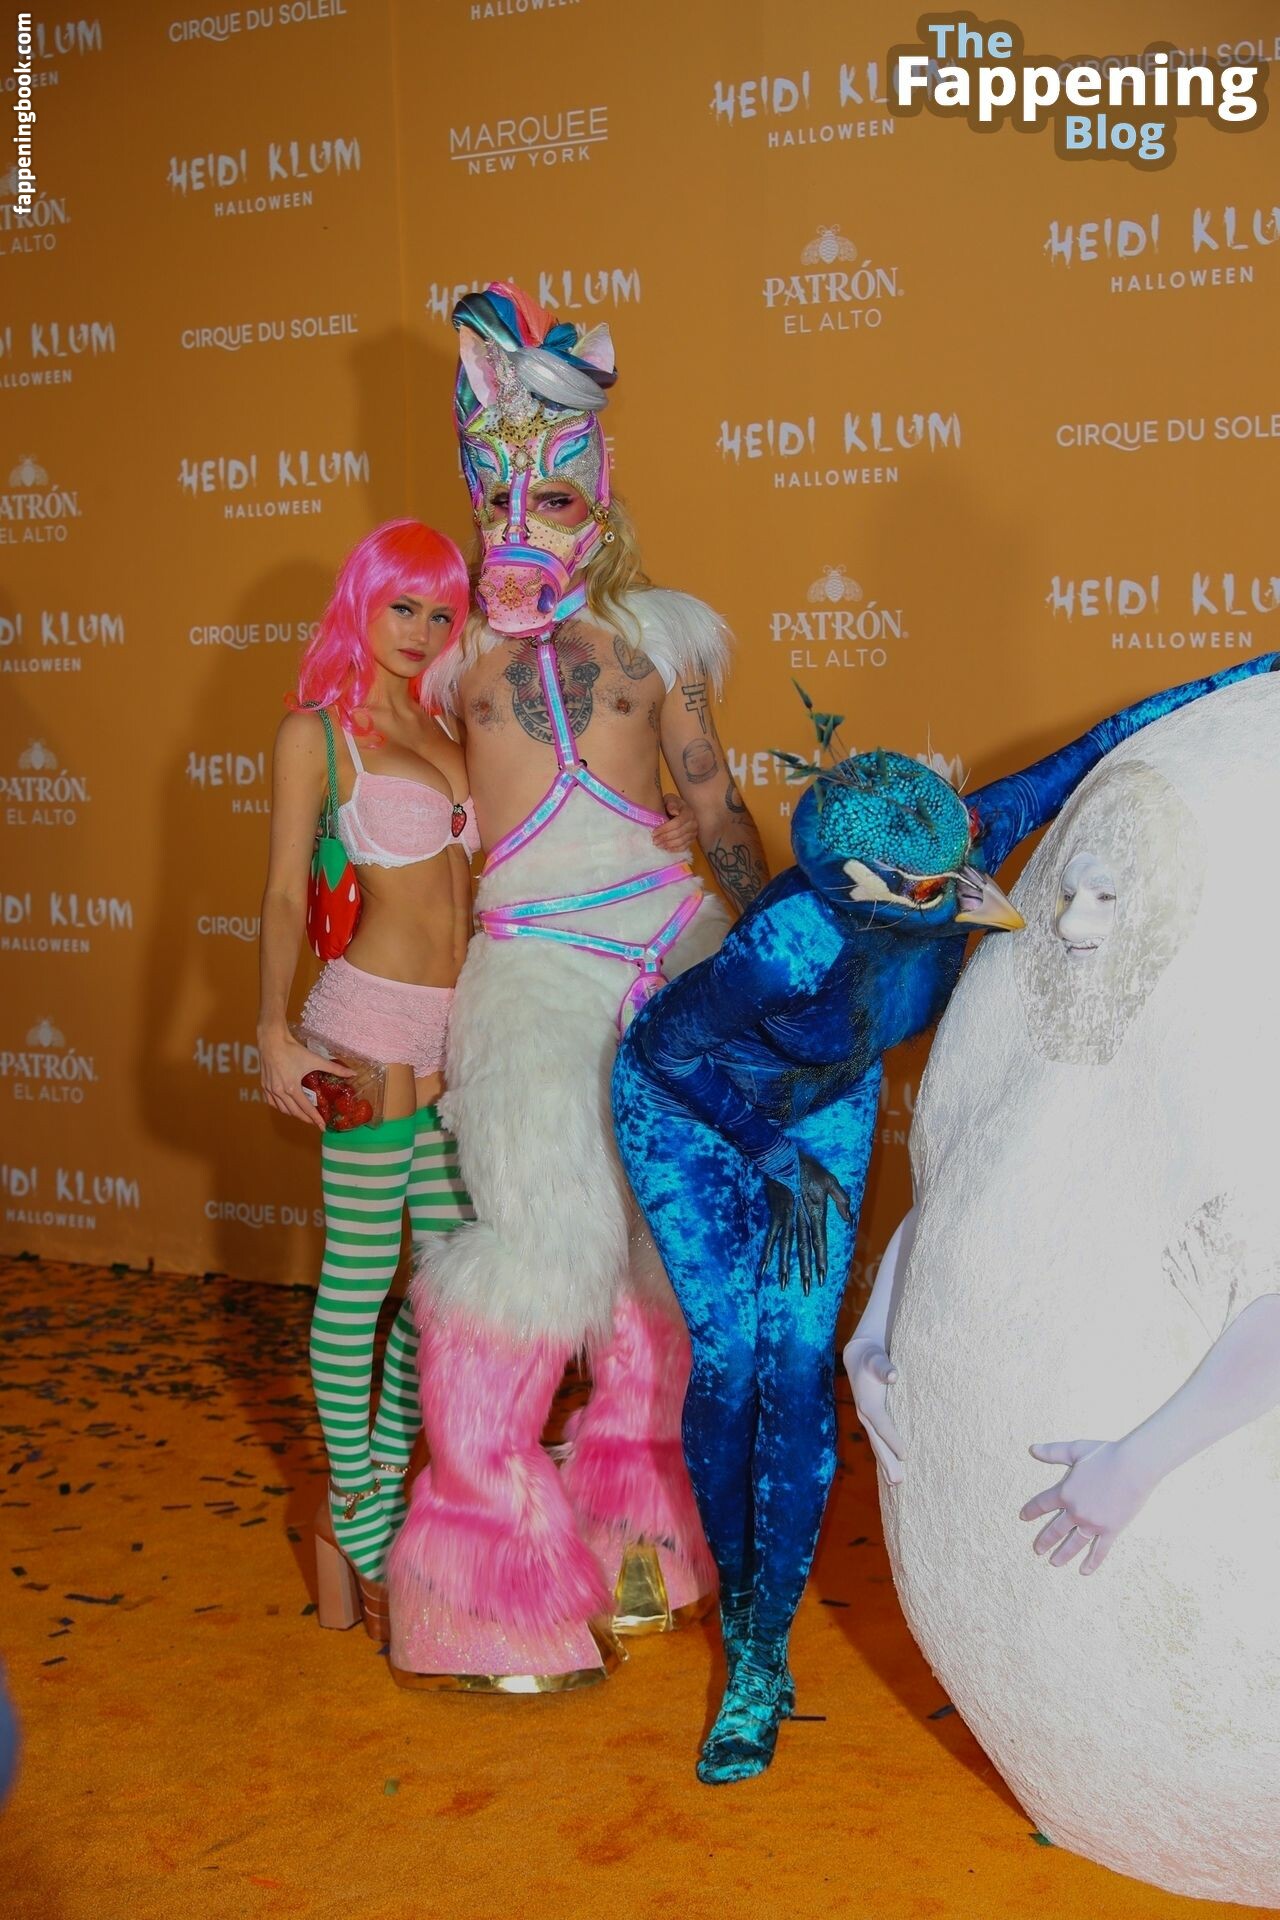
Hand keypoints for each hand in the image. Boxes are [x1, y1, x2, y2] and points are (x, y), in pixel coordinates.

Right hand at [259, 1030, 352, 1129]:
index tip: (322, 1127)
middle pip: (294, 1112)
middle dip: (306, 1119)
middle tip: (315, 1122)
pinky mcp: (264, 1085)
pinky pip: (272, 1102)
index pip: (306, 1108)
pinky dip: (280, 1107)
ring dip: (293, 1114)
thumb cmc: (293, 1050)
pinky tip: (286, 1106)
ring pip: (282, 1109)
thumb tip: (352, 1073)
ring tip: (303, 1115)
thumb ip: (334, 1068)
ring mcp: (271, 1089)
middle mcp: (280, 1091)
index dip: (315, 1118)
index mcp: (292, 1088)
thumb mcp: (315, 1059)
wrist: (272, 1041)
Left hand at [651, 792, 697, 854]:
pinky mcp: (692, 840)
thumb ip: (671, 803)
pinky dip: (675, 849)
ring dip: (669, 844)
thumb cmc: (672, 805)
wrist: (678, 811)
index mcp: (688, 813)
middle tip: (654, 841)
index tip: (654, 832)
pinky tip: (667, 849)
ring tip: (658, 845)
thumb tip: (674, 811)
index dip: (665, 829)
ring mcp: (694, 833)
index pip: (677, 823)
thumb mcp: (670, 800)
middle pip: (679, 833)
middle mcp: (693, 823)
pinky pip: (684, 847)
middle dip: (665, 837)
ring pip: (681, 841)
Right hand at [759, 1150, 851, 1293]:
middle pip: (803, 1249)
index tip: (824, 1276)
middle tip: (807, 1289)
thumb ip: (841, 1200)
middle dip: (806, 1270)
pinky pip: (772, 1238)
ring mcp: (786, 1219)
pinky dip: (768, 1253)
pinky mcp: (775, 1215)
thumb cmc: (808, 1168)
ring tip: (785, 1284)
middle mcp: (801, 1220)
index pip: (819, 1241)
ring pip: (787, 1248)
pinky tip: (764, 1267)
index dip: (821, 1259)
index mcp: (815, 1213)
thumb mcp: (831, 1180)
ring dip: (786, 1267)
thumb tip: (849, 1220)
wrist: (784, 1159)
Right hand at [844, 1338, 903, 1484]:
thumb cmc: (871, 1358)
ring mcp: (868, 1419)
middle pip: (878, 1443)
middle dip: (887, 1462)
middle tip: (898, 1482)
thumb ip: (884, 1368)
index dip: (893, 1440)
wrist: (859, 1357)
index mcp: (867, 1404)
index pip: (882, 1425)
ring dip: (886, 1464)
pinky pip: (879, 1442)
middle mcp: (865, 1415)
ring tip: (896, 1483)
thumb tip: (893, 1376)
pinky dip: (885, 1456)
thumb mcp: (876, 1359)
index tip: (905, 1455)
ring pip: (878, 1446)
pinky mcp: (873, 1420)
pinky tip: (892, 1468)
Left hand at [1019, 1437, 1157, 1574]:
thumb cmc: (1105, 1454)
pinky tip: (1084, 1571)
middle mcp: (1076, 1511)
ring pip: (1074, 1544)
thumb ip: (1052, 1452)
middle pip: (1055, 1529)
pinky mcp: (1111, 1530)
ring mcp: (1093, 1523)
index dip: (1031, 1511)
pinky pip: (1099, 1551)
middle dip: (1045, 1540)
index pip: (1042, 1504)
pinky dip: (1092, 1562)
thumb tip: (1032, 1449)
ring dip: (1063, 1554)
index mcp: (1065, 1492)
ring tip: (1054, 1563)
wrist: (1134, 1467)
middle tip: (1037, 1550)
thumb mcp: (1075, 1450)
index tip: (1023, 1517)